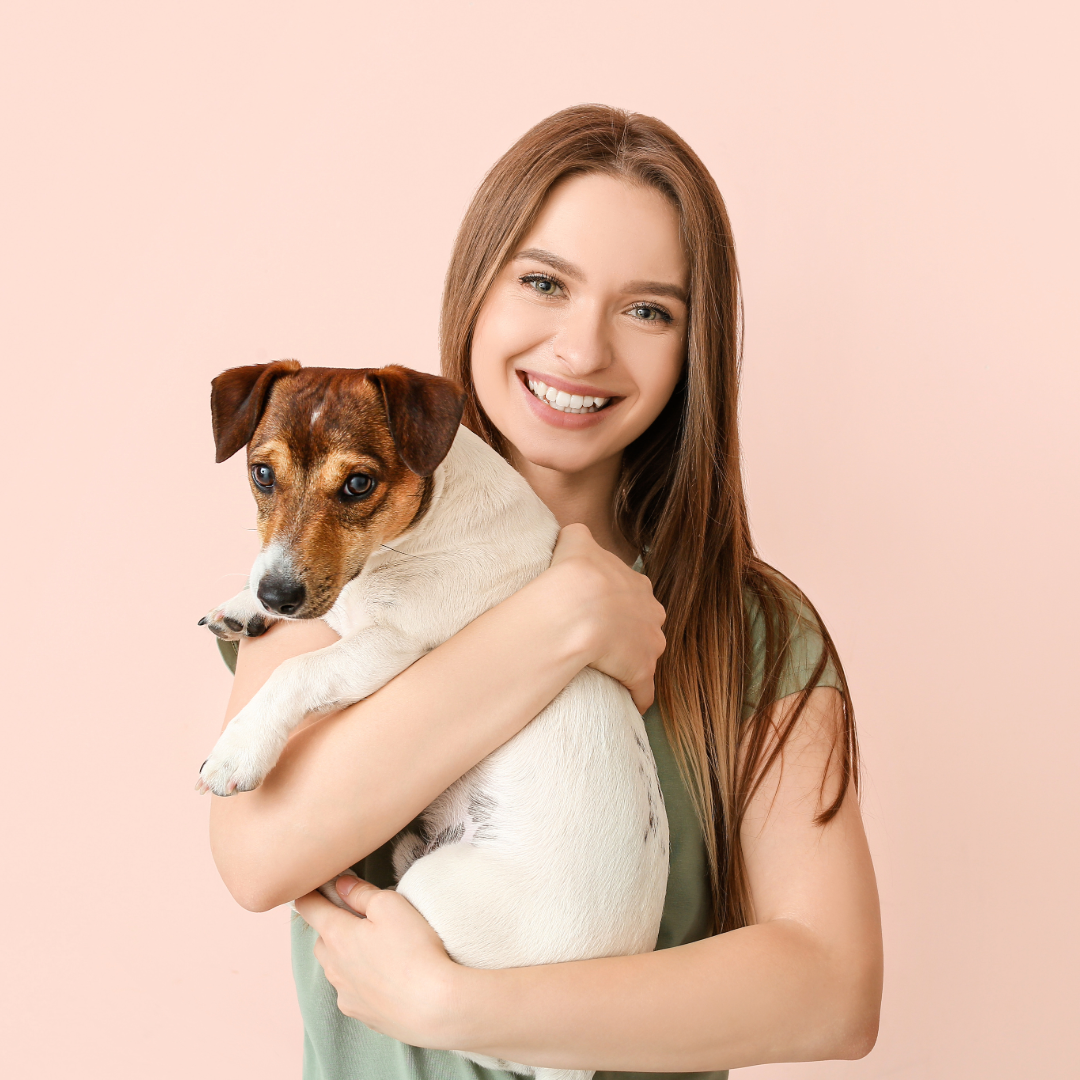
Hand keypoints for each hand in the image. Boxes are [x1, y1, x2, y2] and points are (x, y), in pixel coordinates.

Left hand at [293, 877, 463, 1048]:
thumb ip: (361, 892)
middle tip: (361, 918)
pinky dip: (360, 980)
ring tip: (378, 949)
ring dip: (347, 955)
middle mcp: (333, 966)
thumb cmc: (413, 950)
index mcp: (336, 935)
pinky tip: (385, 977)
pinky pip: (350, 990)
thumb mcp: (390, 905)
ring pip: (335, 966)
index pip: (309, 908)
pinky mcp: (359, 1013)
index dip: (310, 892)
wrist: (433, 1006)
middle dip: (334, 926)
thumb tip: (341, 885)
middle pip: (322, 939)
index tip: (317, 885)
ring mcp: (344, 993)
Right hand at [546, 523, 665, 712]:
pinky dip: (637, 697)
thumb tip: (575, 535)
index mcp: (639, 586)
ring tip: (609, 672)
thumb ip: (580, 535)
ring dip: (632, 665)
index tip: (599, 612)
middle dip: (630, 634)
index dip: (617, 604)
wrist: (577, 605)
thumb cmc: (575, 572)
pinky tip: (626, 704)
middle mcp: (652, 614)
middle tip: (602, 641)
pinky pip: (643, 691)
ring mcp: (650, 645)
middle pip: (645, 626)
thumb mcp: (576, 539)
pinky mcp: (641, 673)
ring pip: (645, 657)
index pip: (634, 596)